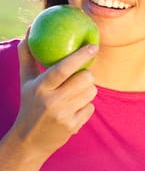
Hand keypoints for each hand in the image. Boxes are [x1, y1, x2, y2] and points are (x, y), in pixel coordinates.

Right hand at [14, 35, 97, 158]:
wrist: (29, 141)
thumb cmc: (29, 104)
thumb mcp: (26, 81)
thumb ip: (27, 55)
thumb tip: (29, 29)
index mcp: (40, 87)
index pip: (63, 68)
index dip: (81, 56)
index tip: (94, 46)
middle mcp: (52, 101)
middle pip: (85, 79)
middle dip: (88, 74)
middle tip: (81, 76)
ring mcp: (64, 115)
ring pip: (91, 92)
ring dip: (88, 89)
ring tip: (75, 93)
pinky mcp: (73, 126)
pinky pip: (91, 107)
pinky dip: (85, 106)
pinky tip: (74, 109)